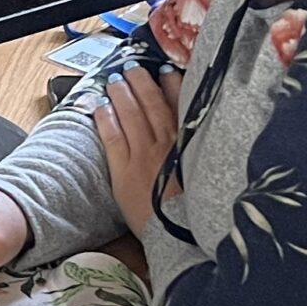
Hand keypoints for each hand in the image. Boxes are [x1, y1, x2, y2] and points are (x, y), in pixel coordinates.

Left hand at [93, 66, 184, 236]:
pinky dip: (106, 120)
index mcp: (190, 146)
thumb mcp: (206, 177)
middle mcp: (168, 146)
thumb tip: (196, 136)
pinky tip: (101, 106)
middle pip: (153, 106)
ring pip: (131, 117)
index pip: (180, 107)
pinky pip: (112, 138)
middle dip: (142, 83)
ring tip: (115, 79)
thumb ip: (200, 153)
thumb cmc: (194, 212)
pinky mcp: (124, 172)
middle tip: (133, 67)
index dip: (172, 86)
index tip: (166, 69)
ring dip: (122, 95)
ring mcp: (144, 157)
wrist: (178, 239)